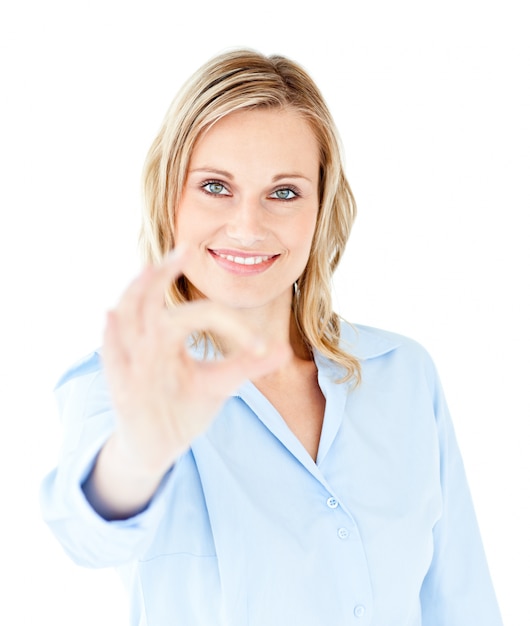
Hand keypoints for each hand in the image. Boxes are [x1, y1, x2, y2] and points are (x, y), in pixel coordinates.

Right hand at [102, 244, 290, 476]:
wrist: (158, 447)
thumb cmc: (184, 409)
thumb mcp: (218, 384)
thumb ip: (245, 365)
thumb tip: (282, 350)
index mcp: (170, 336)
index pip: (200, 314)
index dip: (231, 324)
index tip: (262, 345)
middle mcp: (148, 341)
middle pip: (149, 297)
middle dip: (164, 273)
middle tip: (185, 249)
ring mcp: (132, 362)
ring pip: (128, 318)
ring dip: (137, 293)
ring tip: (150, 269)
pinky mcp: (120, 387)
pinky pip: (111, 356)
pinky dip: (111, 336)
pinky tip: (111, 315)